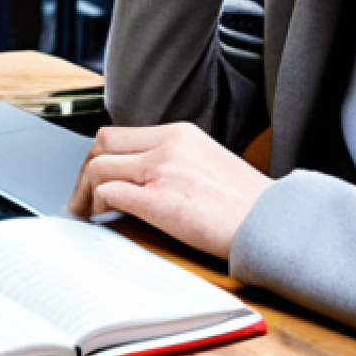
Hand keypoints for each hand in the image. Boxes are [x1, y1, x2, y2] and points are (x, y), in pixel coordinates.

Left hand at [68, 122, 272, 260]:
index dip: (100, 157)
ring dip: (84, 192)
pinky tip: (101, 219)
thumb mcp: (207, 163)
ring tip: (85, 214)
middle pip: (102, 144)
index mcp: (180, 133)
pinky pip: (110, 193)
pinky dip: (97, 206)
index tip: (95, 179)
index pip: (120, 134)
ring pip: (99, 167)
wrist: (274, 222)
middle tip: (81, 199)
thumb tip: (141, 178)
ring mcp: (163, 170)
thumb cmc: (246, 204)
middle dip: (84, 172)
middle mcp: (169, 144)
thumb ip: (174, 162)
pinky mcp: (160, 200)